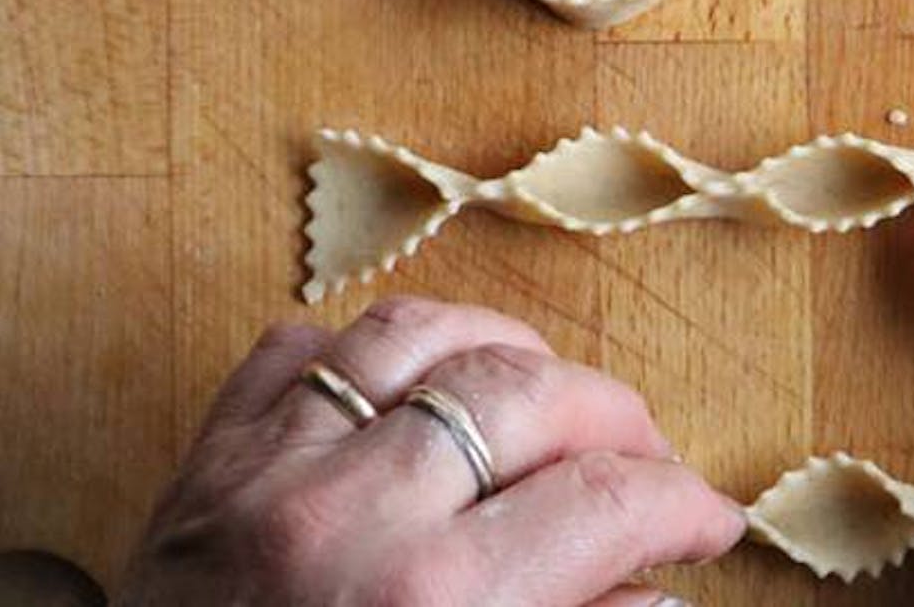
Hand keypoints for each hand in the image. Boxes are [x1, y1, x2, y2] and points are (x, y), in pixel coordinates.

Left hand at [117, 297, 742, 606]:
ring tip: (545, 392)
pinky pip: (296, 350)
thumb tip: (659, 592)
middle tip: (645, 459)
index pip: (607, 503)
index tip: (708, 521)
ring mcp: (270, 472)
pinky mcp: (206, 462)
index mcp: (435, 603)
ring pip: (417, 334)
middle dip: (619, 417)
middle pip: (531, 394)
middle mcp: (355, 516)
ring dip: (505, 350)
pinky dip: (365, 352)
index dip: (684, 504)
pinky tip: (409, 390)